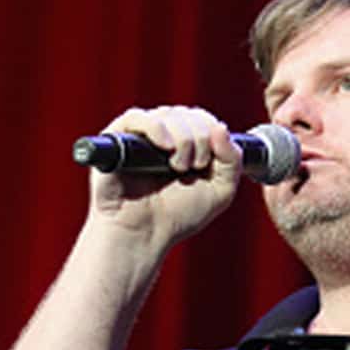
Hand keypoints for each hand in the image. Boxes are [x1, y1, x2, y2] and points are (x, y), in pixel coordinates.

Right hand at [87, 105, 242, 249]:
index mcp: (185, 143)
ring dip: (183, 138)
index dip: (212, 131)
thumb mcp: (220, 191)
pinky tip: (165, 146)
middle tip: (194, 167)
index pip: (202, 118)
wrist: (143, 235)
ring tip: (179, 166)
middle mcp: (163, 135)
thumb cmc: (178, 216)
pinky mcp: (116, 140)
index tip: (210, 161)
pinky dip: (156, 127)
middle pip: (188, 114)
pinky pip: (136, 116)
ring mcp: (140, 136)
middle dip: (200, 138)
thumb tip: (221, 127)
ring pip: (168, 113)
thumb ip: (233, 160)